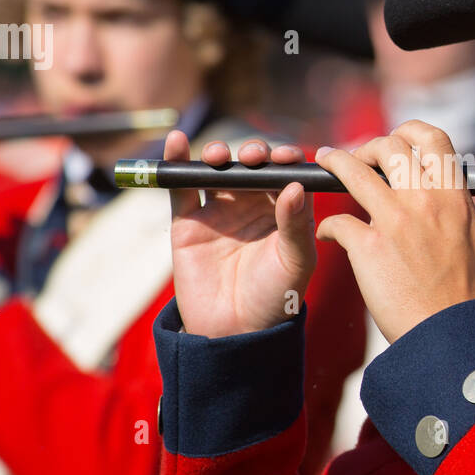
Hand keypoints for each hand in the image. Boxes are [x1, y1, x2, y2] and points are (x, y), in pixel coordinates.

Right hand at [166, 130, 316, 337]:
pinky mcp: (189, 221)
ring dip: (218, 154)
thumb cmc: (274, 298)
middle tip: (252, 157)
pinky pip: (182, 187)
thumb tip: (296, 186)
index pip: (287, 174)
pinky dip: (178, 162)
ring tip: (218, 157)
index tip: (284, 157)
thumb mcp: (295, 263)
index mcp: (285, 212)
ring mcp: (221, 211)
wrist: (233, 331)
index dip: (285, 159)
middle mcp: (254, 206)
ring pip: (219, 171)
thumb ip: (296, 225)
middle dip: (253, 154)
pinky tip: (177, 142)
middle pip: (252, 166)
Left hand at [315, 120, 474, 343]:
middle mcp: (425, 201)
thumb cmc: (462, 293)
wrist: (447, 334)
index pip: (434, 139)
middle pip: (389, 146)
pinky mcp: (368, 248)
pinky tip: (328, 234)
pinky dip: (329, 226)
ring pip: (354, 171)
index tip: (395, 139)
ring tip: (325, 162)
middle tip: (356, 156)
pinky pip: (337, 221)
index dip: (409, 131)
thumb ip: (460, 209)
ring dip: (334, 162)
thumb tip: (453, 190)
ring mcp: (395, 222)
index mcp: (454, 197)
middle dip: (368, 146)